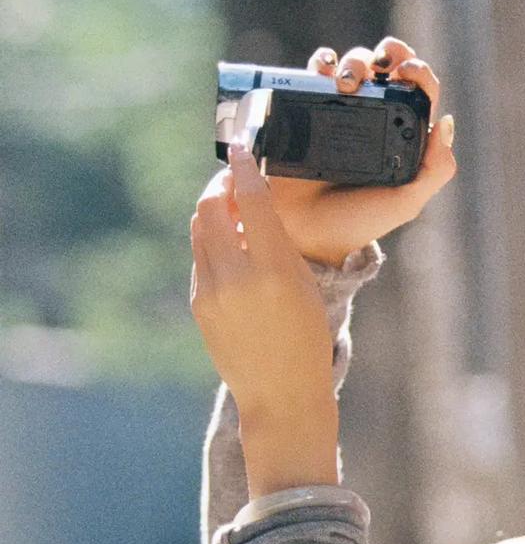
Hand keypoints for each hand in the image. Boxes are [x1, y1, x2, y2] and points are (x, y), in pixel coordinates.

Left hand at [190, 143, 337, 423]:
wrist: (281, 395)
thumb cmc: (306, 339)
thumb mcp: (305, 285)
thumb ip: (278, 243)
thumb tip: (253, 205)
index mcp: (273, 269)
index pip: (251, 200)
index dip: (245, 168)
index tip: (243, 149)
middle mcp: (236, 277)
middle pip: (212, 207)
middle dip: (221, 186)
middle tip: (235, 179)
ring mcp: (211, 292)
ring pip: (200, 229)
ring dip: (214, 211)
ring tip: (234, 209)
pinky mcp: (199, 304)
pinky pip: (201, 257)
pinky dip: (213, 241)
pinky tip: (232, 246)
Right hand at [261, 38, 456, 267]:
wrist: (308, 232)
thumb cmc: (360, 221)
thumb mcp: (407, 202)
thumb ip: (435, 170)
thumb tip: (446, 122)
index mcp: (404, 133)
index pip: (420, 91)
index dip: (420, 73)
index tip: (408, 72)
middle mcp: (375, 116)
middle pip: (388, 69)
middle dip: (391, 53)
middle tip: (383, 62)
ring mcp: (341, 110)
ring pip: (355, 66)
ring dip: (356, 60)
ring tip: (348, 81)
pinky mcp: (308, 109)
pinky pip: (315, 75)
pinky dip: (322, 62)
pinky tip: (324, 70)